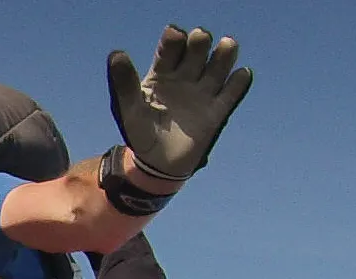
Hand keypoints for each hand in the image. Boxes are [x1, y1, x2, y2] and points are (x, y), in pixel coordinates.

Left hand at [107, 25, 253, 180]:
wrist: (157, 165)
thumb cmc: (139, 133)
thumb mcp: (128, 109)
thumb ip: (124, 84)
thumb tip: (116, 54)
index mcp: (162, 73)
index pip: (171, 47)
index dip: (174, 38)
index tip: (175, 35)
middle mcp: (184, 77)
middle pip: (197, 50)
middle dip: (200, 41)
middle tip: (199, 39)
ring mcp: (201, 92)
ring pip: (218, 65)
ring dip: (224, 53)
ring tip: (227, 45)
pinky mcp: (216, 111)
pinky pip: (231, 92)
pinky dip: (238, 81)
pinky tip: (239, 75)